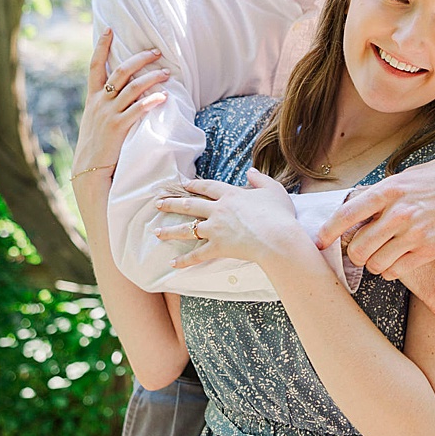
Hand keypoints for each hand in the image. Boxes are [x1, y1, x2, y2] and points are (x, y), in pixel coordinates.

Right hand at [70, 28, 168, 189]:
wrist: (89, 171)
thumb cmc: (96, 146)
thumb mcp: (94, 120)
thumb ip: (104, 104)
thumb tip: (120, 91)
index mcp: (93, 97)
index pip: (95, 65)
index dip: (102, 46)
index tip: (109, 29)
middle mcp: (99, 102)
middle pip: (120, 71)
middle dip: (140, 58)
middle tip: (157, 52)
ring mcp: (108, 114)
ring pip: (132, 87)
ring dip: (151, 78)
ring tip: (166, 73)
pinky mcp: (118, 128)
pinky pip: (138, 110)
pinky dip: (151, 100)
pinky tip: (163, 97)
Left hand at [152, 170, 303, 268]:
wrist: (277, 237)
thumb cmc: (279, 214)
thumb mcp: (273, 190)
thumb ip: (260, 179)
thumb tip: (250, 171)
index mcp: (231, 195)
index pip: (208, 187)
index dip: (195, 185)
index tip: (183, 184)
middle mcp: (218, 210)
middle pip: (190, 205)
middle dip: (172, 203)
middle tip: (158, 203)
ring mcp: (216, 229)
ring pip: (187, 229)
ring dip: (170, 231)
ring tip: (155, 232)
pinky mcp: (218, 247)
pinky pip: (197, 255)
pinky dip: (184, 261)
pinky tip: (172, 264)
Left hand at [316, 153, 434, 277]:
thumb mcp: (407, 176)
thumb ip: (382, 194)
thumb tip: (355, 210)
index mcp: (389, 190)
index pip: (348, 214)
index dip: (328, 231)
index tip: (319, 242)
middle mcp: (399, 212)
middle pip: (358, 246)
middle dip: (353, 253)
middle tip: (356, 252)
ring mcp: (416, 232)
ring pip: (376, 263)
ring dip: (371, 264)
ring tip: (376, 257)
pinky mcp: (431, 249)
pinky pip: (397, 270)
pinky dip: (389, 271)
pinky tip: (392, 264)